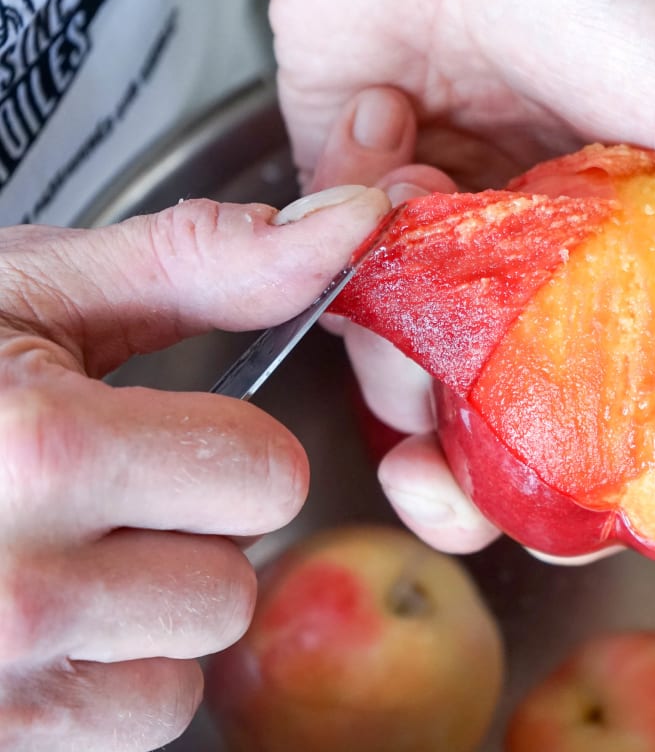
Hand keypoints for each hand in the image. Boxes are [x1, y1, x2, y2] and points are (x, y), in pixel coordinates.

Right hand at [0, 188, 389, 749]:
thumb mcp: (30, 294)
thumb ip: (203, 262)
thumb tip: (356, 218)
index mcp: (34, 451)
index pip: (268, 478)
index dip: (228, 451)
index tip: (163, 435)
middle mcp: (6, 589)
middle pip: (232, 586)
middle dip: (184, 540)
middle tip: (88, 500)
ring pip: (183, 674)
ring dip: (140, 621)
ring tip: (42, 559)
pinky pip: (120, 728)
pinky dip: (92, 685)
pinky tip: (17, 625)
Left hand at [269, 0, 654, 556]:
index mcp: (648, 263)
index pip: (630, 407)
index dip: (601, 480)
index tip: (578, 517)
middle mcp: (551, 265)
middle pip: (505, 421)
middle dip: (467, 477)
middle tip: (453, 492)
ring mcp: (455, 239)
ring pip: (409, 367)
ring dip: (397, 345)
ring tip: (422, 239)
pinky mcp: (359, 199)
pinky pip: (338, 276)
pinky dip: (352, 229)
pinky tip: (390, 141)